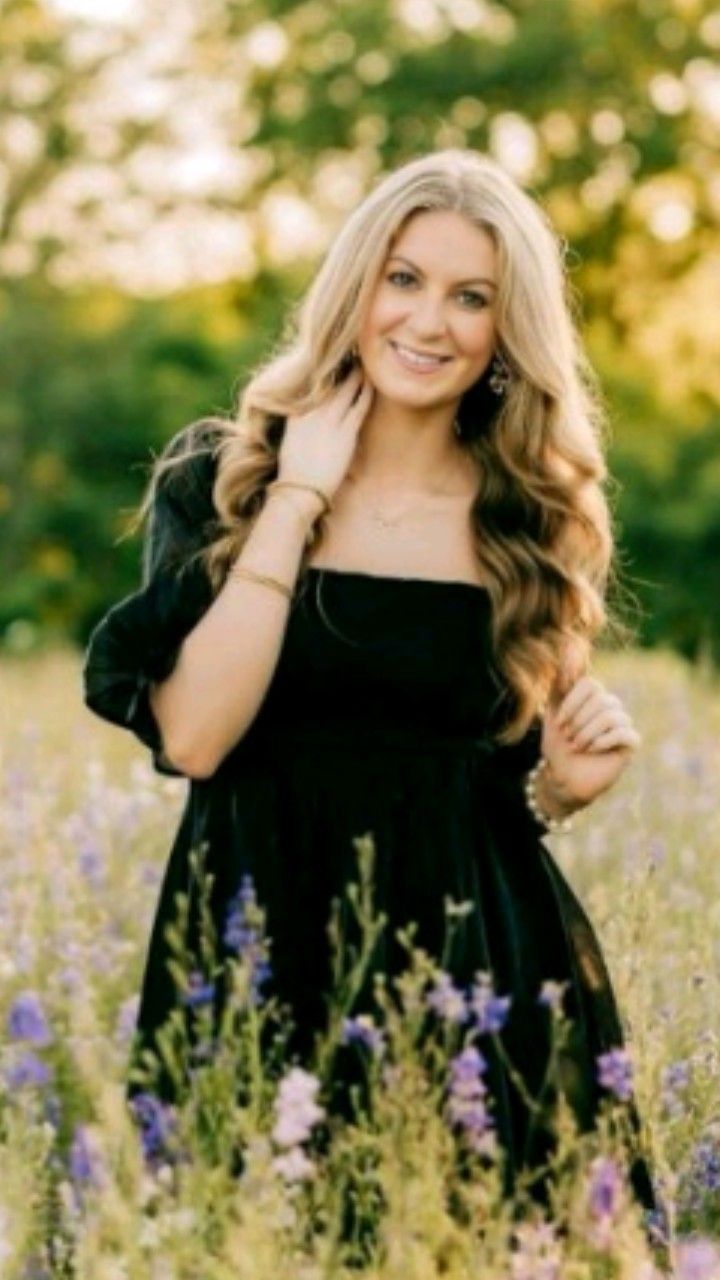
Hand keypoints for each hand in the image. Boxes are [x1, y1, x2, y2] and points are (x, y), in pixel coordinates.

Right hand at [278, 365, 373, 500]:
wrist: (300, 490)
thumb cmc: (294, 471)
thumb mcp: (290, 441)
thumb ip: (297, 423)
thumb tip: (302, 414)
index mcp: (296, 414)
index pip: (312, 387)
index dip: (323, 373)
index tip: (331, 362)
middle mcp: (312, 413)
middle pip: (330, 384)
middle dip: (342, 369)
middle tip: (352, 356)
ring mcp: (329, 422)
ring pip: (346, 391)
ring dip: (356, 376)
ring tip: (363, 365)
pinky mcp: (345, 434)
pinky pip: (359, 407)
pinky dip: (365, 393)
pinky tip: (371, 385)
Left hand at [539, 674, 641, 811]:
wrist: (562, 777)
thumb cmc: (557, 743)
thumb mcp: (552, 710)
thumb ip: (560, 680)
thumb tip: (569, 642)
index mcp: (593, 696)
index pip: (589, 683)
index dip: (572, 703)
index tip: (559, 722)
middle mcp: (610, 706)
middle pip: (600, 699)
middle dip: (578, 721)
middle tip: (568, 737)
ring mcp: (622, 723)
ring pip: (611, 716)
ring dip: (587, 733)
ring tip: (577, 746)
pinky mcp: (630, 743)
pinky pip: (623, 732)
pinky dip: (602, 741)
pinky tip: (592, 750)